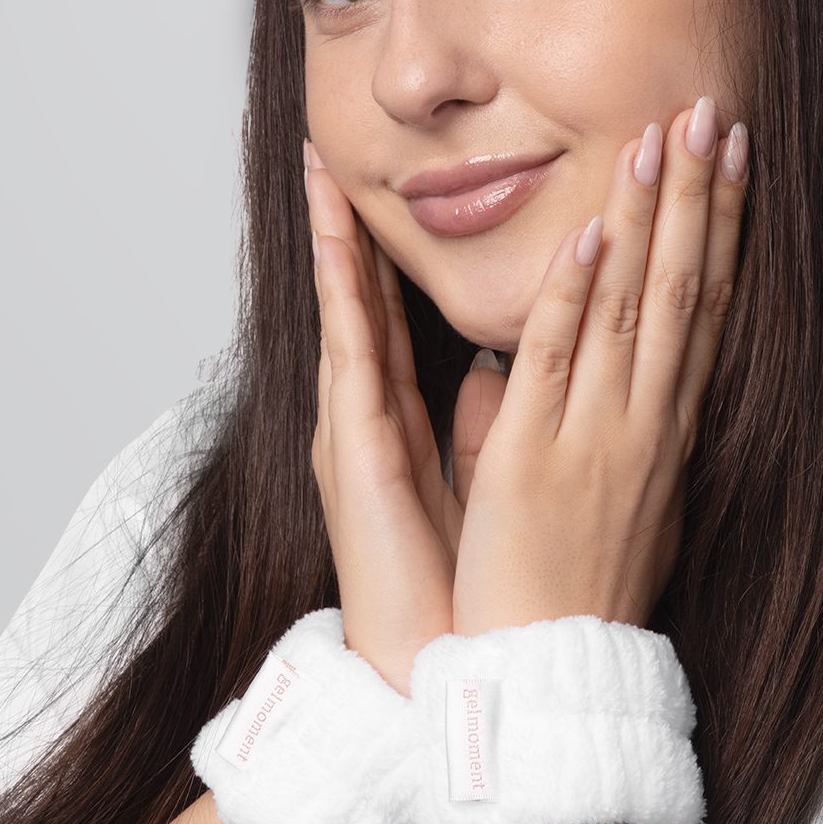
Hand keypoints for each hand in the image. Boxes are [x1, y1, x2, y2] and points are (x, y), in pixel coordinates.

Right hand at [306, 147, 504, 692]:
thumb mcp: (483, 480)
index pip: (395, 311)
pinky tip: (349, 243)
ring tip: (320, 172)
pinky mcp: (359, 450)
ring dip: (334, 238)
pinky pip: (354, 353)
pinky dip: (351, 293)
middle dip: (345, 222)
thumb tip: (502, 365)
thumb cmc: (469, 586)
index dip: (388, 245)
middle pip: (360, 297)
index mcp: (406, 417)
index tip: (384, 182)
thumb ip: (480, 418)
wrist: (452, 674)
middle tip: (329, 149)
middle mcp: (372, 414)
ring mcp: (356, 429)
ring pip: (346, 311)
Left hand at [451, 100, 746, 637]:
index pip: (703, 306)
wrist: (550, 677)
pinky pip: (558, 360)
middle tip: (714, 111)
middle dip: (699, 195)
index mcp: (663, 428)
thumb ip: (595, 424)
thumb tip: (568, 371)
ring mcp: (595, 435)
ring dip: (646, 216)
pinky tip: (592, 234)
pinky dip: (576, 295)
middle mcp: (644, 422)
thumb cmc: (572, 590)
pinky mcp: (533, 456)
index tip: (734, 156)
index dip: (721, 226)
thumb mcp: (612, 497)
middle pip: (682, 287)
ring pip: (629, 306)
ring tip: (660, 135)